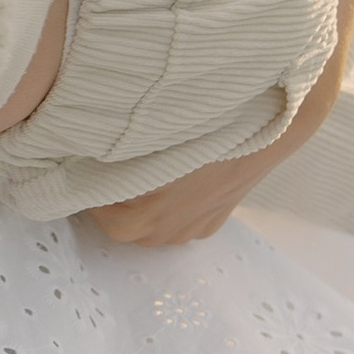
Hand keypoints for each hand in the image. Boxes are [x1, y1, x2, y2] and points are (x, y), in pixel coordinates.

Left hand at [86, 20, 353, 248]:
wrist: (272, 125)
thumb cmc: (209, 123)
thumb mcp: (151, 129)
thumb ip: (114, 141)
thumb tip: (81, 135)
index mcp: (147, 214)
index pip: (100, 217)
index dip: (87, 191)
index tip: (82, 166)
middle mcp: (171, 229)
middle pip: (126, 227)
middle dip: (113, 201)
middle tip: (107, 166)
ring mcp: (197, 227)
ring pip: (156, 228)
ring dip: (144, 206)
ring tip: (141, 171)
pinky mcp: (218, 220)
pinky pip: (184, 223)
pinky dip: (172, 207)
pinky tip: (176, 179)